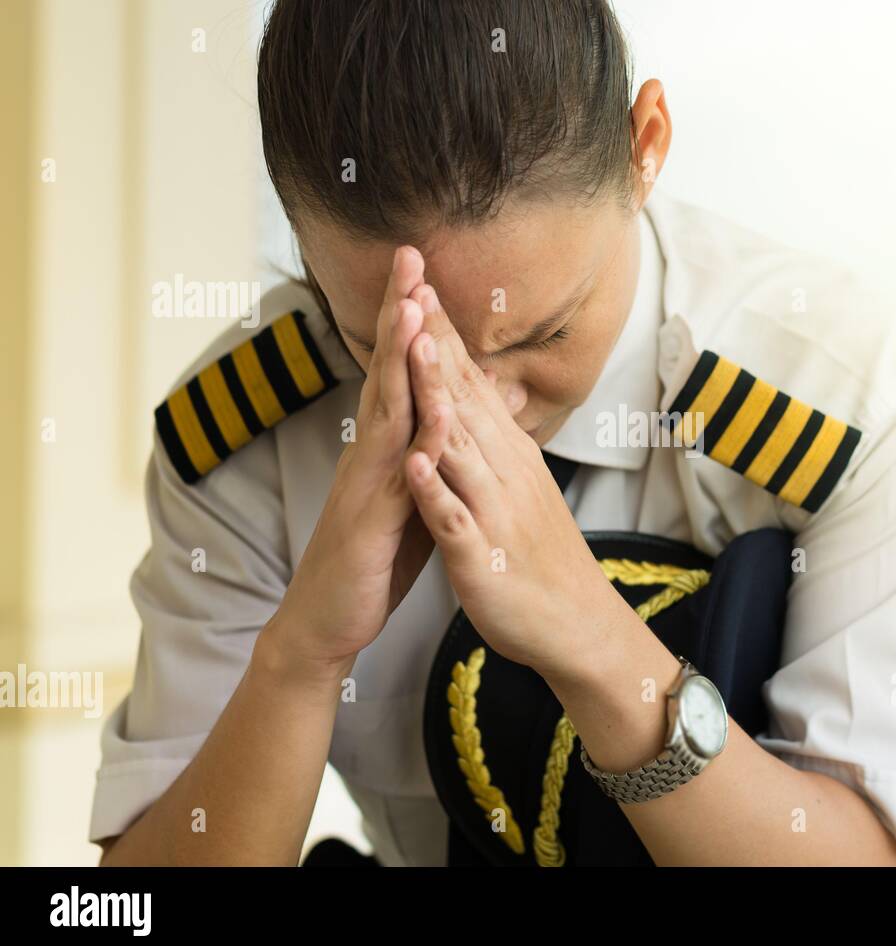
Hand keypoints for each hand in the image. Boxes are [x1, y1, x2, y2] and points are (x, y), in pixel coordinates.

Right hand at [269, 247, 440, 676]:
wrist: (327, 620)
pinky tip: (433, 409)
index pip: (402, 369)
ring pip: (386, 410)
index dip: (412, 319)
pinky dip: (416, 440)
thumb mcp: (408, 492)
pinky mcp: (370, 520)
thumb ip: (423, 452)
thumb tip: (447, 414)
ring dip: (399, 359)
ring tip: (411, 307)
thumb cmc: (371, 556)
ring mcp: (367, 482)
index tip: (424, 268)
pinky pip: (398, 475)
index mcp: (386, 444)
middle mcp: (371, 452)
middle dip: (399, 311)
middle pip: (388, 369)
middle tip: (409, 255)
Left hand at [400, 289, 623, 675]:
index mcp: (509, 455)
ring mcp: (495, 512)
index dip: (443, 335)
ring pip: (461, 448)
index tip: (420, 284)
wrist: (577, 622)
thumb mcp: (522, 485)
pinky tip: (415, 464)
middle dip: (435, 344)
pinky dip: (436, 491)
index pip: (470, 383)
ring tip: (412, 352)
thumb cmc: (541, 555)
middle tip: (414, 287)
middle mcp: (505, 472)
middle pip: (464, 398)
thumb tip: (483, 390)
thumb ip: (497, 438)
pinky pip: (456, 520)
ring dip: (436, 398)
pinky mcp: (483, 558)